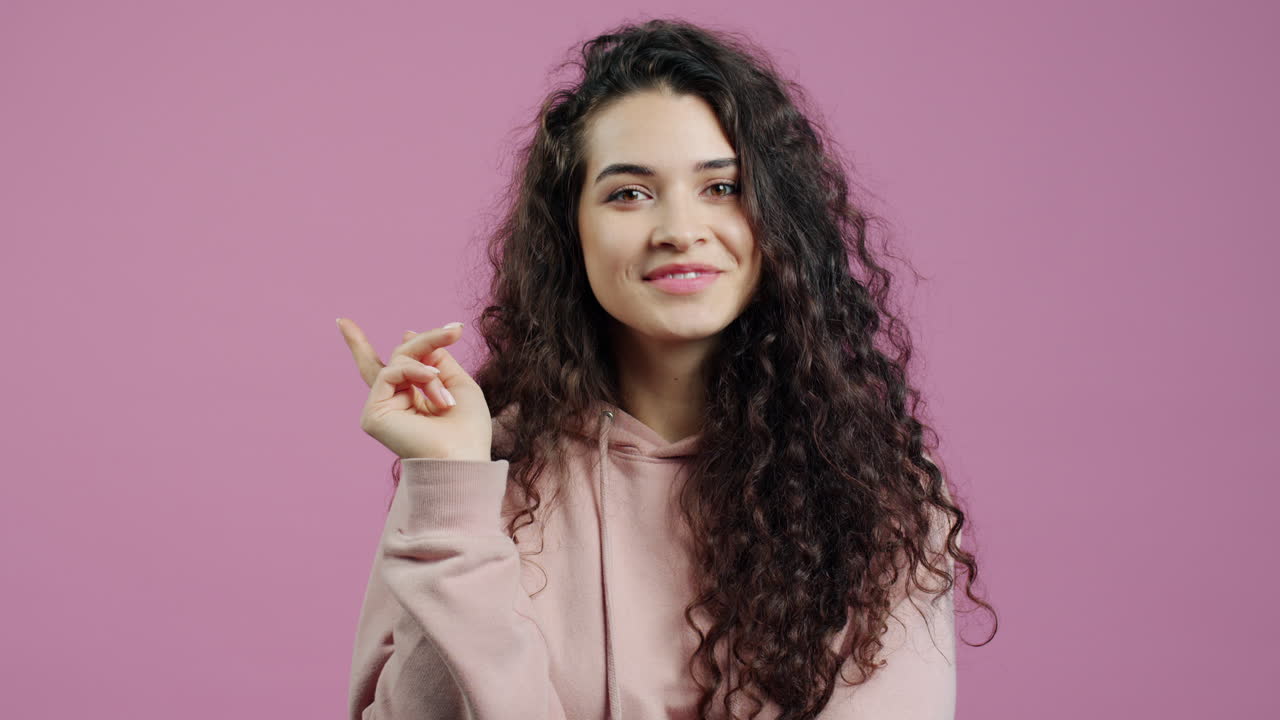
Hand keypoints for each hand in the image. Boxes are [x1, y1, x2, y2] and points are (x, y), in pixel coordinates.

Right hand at [337, 318, 491, 460]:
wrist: (462, 458)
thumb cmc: (467, 429)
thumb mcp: (458, 383)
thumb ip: (436, 359)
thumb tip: (408, 334)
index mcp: (410, 401)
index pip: (385, 370)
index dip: (359, 346)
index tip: (342, 322)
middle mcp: (392, 404)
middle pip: (396, 359)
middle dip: (425, 341)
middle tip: (455, 330)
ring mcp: (380, 408)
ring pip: (399, 362)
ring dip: (429, 371)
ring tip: (446, 396)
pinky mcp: (372, 414)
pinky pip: (391, 373)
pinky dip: (416, 373)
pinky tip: (432, 385)